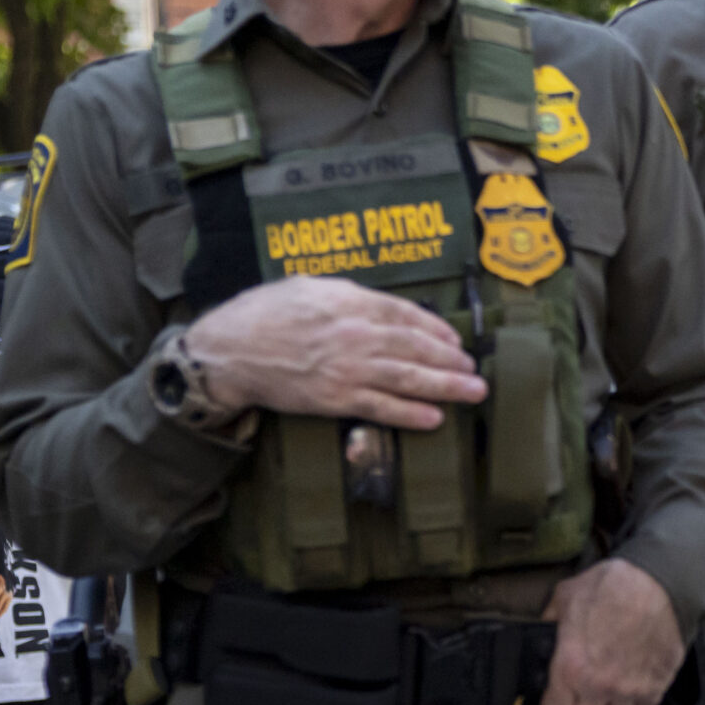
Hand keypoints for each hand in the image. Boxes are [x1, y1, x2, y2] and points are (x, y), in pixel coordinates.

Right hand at [186, 276, 486, 430]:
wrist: (229, 351)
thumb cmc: (264, 314)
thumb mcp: (308, 287)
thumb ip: (348, 296)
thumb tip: (379, 306)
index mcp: (350, 301)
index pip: (406, 315)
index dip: (437, 329)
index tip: (455, 340)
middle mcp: (355, 334)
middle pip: (416, 348)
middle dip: (451, 360)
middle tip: (474, 370)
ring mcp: (348, 369)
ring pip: (408, 378)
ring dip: (445, 387)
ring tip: (471, 392)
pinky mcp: (335, 399)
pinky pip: (382, 408)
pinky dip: (411, 414)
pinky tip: (435, 417)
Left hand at [540, 558, 684, 704]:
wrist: (658, 582)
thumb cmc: (611, 586)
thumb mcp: (565, 597)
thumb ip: (550, 623)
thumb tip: (541, 636)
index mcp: (571, 668)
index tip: (558, 698)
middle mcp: (600, 686)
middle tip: (582, 701)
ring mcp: (632, 689)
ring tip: (610, 687)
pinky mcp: (658, 684)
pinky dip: (638, 698)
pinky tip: (633, 679)